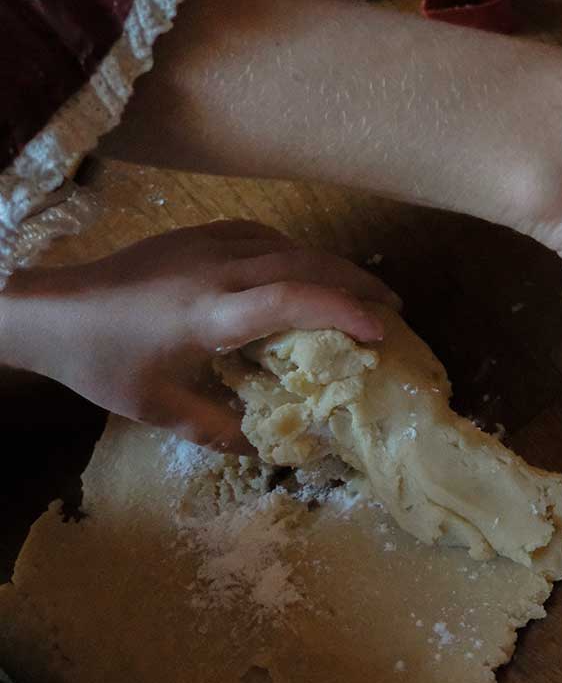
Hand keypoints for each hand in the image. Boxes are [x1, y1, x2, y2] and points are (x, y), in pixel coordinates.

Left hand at [0, 221, 397, 450]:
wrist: (47, 309)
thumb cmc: (101, 362)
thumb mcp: (156, 408)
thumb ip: (215, 428)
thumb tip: (264, 448)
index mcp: (210, 314)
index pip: (292, 301)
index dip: (343, 312)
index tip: (381, 333)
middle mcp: (218, 270)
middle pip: (306, 264)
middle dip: (357, 284)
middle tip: (393, 311)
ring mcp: (209, 246)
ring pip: (291, 245)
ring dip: (334, 266)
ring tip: (363, 291)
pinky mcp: (199, 235)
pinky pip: (265, 236)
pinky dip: (299, 253)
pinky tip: (305, 270)